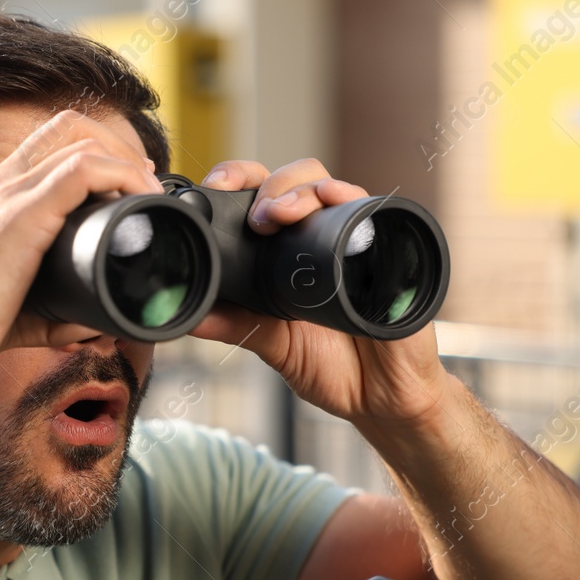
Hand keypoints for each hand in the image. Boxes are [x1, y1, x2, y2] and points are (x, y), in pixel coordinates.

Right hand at [0, 109, 163, 383]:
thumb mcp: (12, 312)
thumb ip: (53, 312)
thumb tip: (93, 325)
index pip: (41, 148)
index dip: (91, 153)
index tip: (125, 181)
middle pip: (65, 129)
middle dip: (114, 145)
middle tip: (146, 180)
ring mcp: (4, 194)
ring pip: (80, 142)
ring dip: (125, 159)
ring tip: (150, 193)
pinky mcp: (20, 213)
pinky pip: (84, 169)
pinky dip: (122, 176)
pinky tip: (142, 198)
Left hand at [186, 158, 454, 435]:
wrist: (381, 398)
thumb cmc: (331, 367)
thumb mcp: (273, 345)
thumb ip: (235, 324)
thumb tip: (190, 313)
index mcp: (287, 252)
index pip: (262, 196)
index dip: (239, 180)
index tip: (215, 187)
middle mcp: (321, 238)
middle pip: (295, 180)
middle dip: (270, 185)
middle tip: (257, 218)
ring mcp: (355, 239)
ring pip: (329, 186)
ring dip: (301, 190)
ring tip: (280, 213)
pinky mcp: (389, 250)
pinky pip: (373, 209)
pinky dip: (350, 196)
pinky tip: (333, 198)